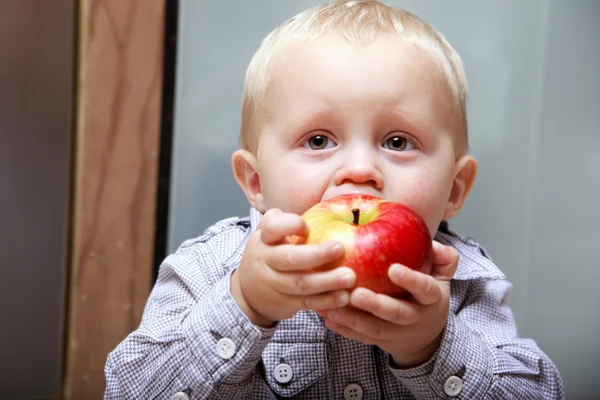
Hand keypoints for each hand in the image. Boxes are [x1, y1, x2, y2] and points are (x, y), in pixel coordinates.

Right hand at [231, 208, 355, 326]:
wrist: (248, 292)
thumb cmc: (271, 253)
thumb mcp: (270, 235)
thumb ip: (289, 222)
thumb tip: (329, 205)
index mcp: (264, 238)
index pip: (272, 227)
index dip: (290, 225)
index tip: (307, 227)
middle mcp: (266, 260)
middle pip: (289, 258)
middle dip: (316, 255)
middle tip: (341, 248)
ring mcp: (274, 283)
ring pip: (300, 283)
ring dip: (327, 281)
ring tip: (350, 277)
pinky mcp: (285, 302)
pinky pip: (307, 302)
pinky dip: (327, 301)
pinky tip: (345, 297)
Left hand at [319, 241, 458, 366]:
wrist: (425, 334)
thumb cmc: (427, 293)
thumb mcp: (442, 275)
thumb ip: (443, 258)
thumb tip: (433, 245)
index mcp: (432, 298)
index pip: (425, 289)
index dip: (411, 280)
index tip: (393, 269)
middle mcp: (416, 317)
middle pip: (397, 314)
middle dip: (376, 305)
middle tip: (356, 294)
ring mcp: (397, 333)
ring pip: (375, 330)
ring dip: (353, 320)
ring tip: (333, 309)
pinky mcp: (380, 341)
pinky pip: (361, 337)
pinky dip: (344, 329)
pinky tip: (328, 318)